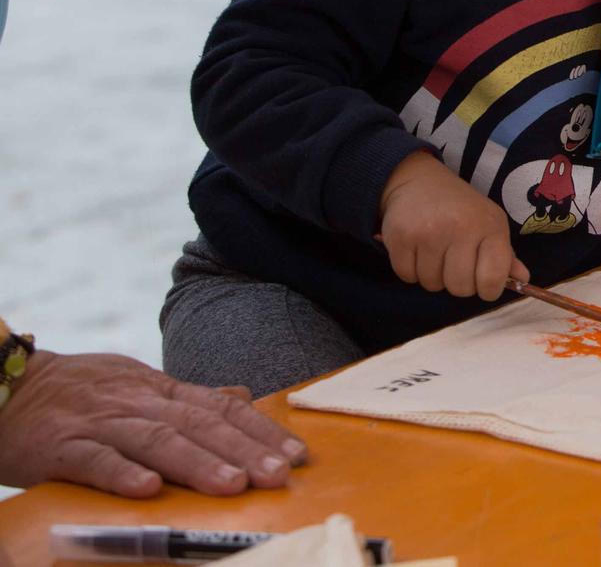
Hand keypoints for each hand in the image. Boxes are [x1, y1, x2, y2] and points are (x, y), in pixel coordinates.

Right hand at [0, 351, 306, 497]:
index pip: (221, 407)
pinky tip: (148, 490)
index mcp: (160, 390)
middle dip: (244, 450)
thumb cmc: (81, 394)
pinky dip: (121, 473)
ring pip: (156, 439)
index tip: (296, 454)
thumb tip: (240, 398)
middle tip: (280, 474)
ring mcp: (100, 421)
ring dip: (198, 463)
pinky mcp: (60, 445)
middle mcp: (138, 401)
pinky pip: (93, 459)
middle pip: (199, 424)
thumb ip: (188, 397)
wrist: (8, 385)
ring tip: (233, 485)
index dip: (261, 430)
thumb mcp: (139, 386)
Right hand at [378, 151, 527, 300]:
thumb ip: (506, 255)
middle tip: (455, 264)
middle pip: (460, 288)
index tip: (483, 284)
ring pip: (432, 284)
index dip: (489, 290)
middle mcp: (461, 228)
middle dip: (458, 284)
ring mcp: (429, 233)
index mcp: (490, 226)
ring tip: (435, 253)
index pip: (493, 278)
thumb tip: (523, 280)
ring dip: (433, 276)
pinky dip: (411, 271)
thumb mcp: (490, 223)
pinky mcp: (401, 237)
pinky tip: (417, 250)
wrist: (419, 181)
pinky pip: (407, 276)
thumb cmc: (461, 208)